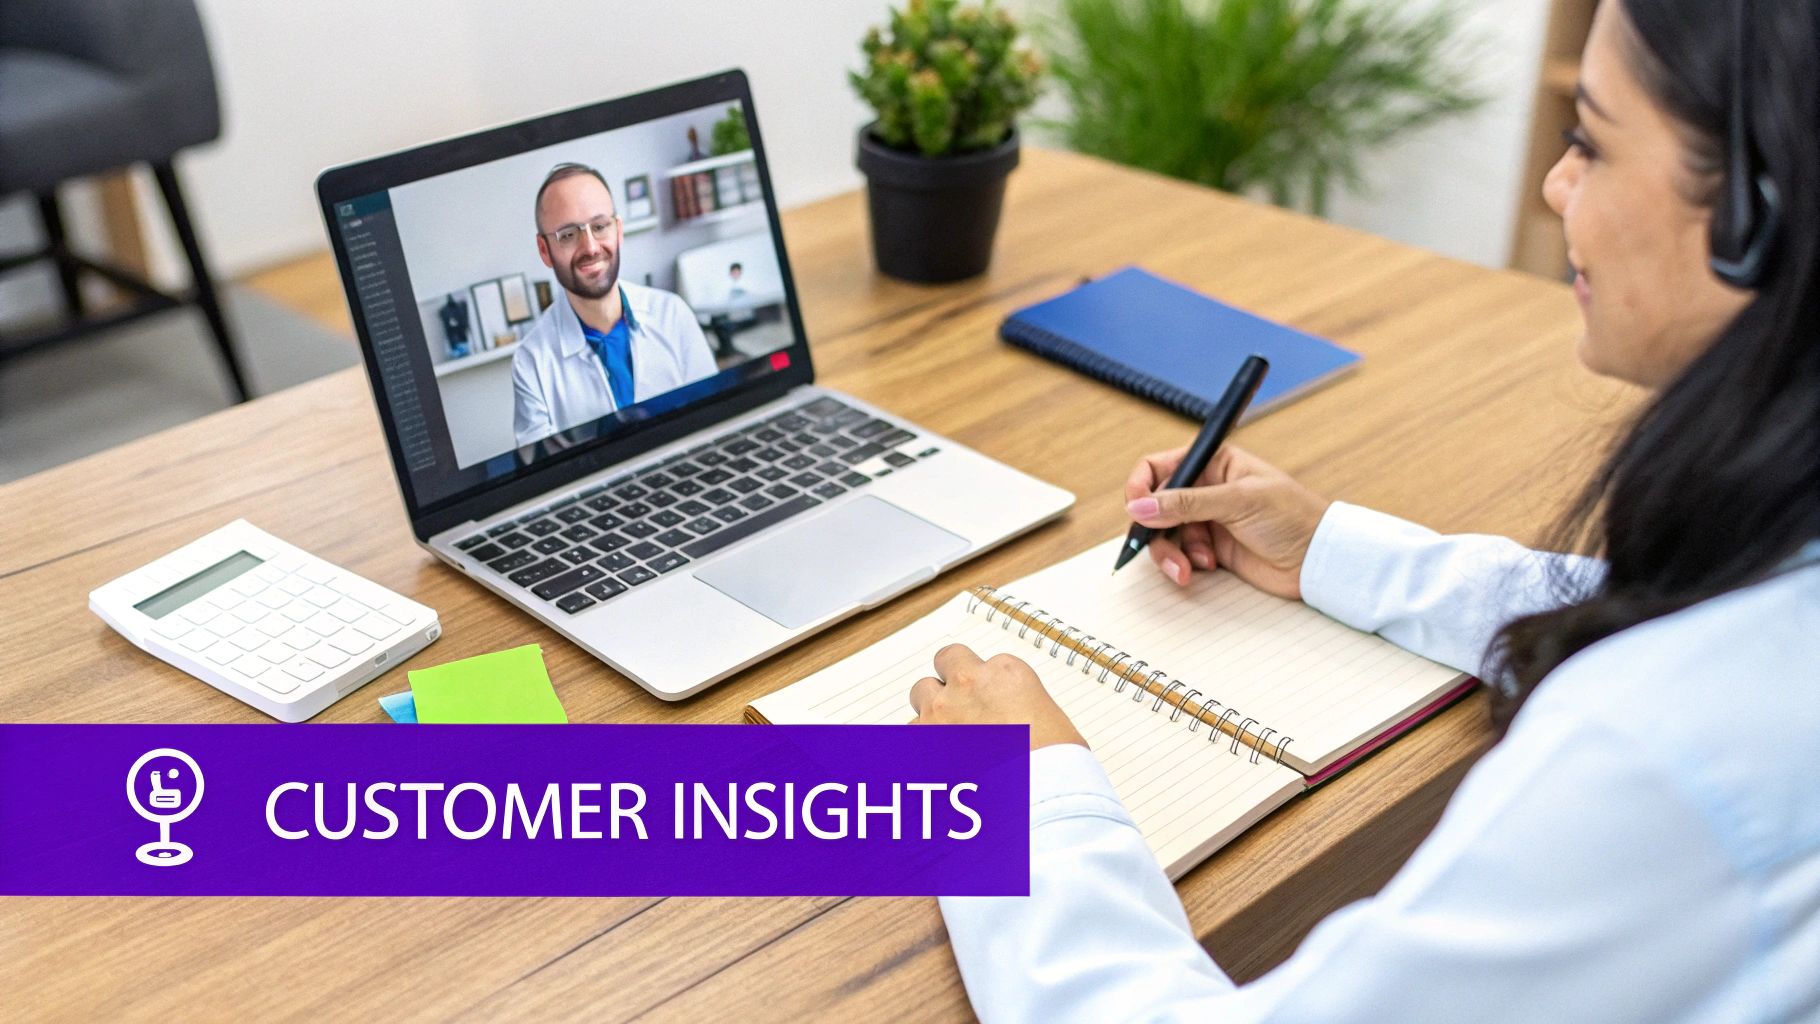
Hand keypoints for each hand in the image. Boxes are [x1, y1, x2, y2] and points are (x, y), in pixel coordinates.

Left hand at [909, 643, 1087, 750]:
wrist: (1037, 792)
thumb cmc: (1054, 763)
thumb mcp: (1049, 720)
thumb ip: (1020, 708)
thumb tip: (1010, 721)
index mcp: (1005, 672)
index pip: (983, 662)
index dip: (984, 683)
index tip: (987, 699)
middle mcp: (968, 683)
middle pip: (946, 662)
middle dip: (952, 681)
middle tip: (963, 706)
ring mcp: (941, 709)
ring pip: (922, 693)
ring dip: (934, 708)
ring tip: (950, 734)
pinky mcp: (923, 739)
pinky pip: (910, 730)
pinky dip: (922, 740)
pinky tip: (938, 756)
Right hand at [1123, 444, 1330, 598]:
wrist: (1318, 559)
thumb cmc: (1292, 517)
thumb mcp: (1237, 501)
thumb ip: (1186, 503)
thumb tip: (1140, 506)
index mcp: (1213, 463)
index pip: (1158, 467)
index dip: (1141, 486)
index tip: (1136, 508)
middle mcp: (1205, 490)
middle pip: (1155, 506)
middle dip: (1154, 528)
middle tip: (1157, 545)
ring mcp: (1207, 520)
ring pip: (1164, 534)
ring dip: (1169, 552)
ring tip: (1186, 568)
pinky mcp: (1211, 549)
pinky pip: (1180, 555)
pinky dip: (1184, 564)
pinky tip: (1204, 567)